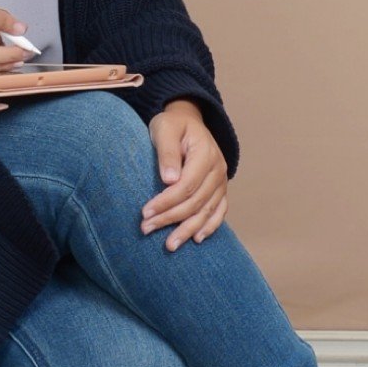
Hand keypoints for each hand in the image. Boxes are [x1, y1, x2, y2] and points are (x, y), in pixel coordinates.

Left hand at [141, 99, 228, 250]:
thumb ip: (167, 153)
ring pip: (207, 211)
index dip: (166, 201)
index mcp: (205, 154)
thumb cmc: (172, 125)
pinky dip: (210, 227)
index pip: (186, 185)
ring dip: (187, 230)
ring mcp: (222, 181)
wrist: (188, 121)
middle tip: (146, 229)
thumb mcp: (164, 129)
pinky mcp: (221, 189)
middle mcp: (218, 169)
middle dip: (170, 219)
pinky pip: (219, 211)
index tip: (145, 213)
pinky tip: (196, 238)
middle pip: (195, 202)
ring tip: (170, 245)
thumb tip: (169, 180)